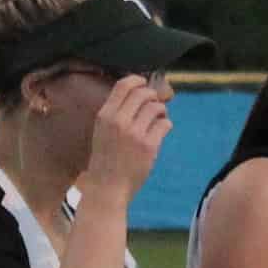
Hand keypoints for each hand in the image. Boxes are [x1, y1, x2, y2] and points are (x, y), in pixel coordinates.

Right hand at [84, 74, 172, 199]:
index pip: (123, 85)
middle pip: (143, 93)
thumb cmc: (106, 160)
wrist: (107, 188)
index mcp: (104, 116)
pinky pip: (164, 124)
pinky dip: (166, 125)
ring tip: (159, 118)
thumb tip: (139, 94)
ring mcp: (134, 134)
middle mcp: (119, 121)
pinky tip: (162, 130)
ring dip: (161, 110)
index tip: (144, 82)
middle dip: (152, 96)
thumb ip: (116, 114)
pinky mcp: (149, 146)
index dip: (137, 80)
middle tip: (155, 105)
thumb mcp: (102, 132)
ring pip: (156, 107)